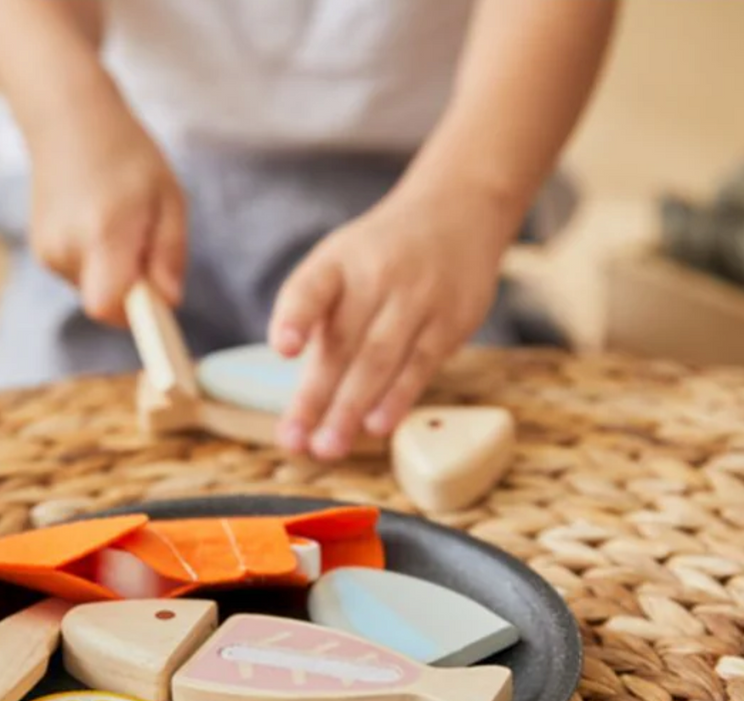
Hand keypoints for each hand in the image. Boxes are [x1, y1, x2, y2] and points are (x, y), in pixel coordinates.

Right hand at [27, 104, 185, 325]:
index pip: (108, 306)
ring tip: (122, 226)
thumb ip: (170, 253)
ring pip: (95, 291)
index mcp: (102, 232)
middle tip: (147, 245)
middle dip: (134, 291)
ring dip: (116, 274)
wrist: (69, 120)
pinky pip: (81, 277)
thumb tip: (170, 301)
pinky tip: (101, 225)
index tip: (159, 306)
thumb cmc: (126, 154)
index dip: (137, 316)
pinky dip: (99, 263)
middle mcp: (66, 247)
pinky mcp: (41, 252)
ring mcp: (47, 251)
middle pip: (108, 304)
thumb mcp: (168, 197)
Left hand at [268, 187, 509, 459]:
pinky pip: (420, 365)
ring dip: (352, 408)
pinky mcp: (451, 320)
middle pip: (342, 344)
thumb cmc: (382, 253)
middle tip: (294, 440)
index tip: (283, 350)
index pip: (312, 288)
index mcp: (338, 261)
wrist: (459, 210)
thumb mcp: (340, 262)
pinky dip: (398, 398)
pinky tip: (377, 425)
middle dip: (316, 397)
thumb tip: (300, 389)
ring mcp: (418, 298)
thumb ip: (316, 317)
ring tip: (328, 446)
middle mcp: (377, 276)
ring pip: (380, 360)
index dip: (296, 317)